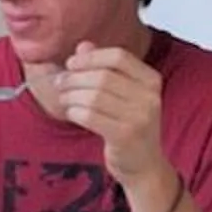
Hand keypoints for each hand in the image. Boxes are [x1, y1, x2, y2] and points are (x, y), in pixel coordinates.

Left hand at [50, 44, 169, 186]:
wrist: (144, 165)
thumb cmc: (130, 126)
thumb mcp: (123, 94)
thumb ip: (104, 68)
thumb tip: (83, 47)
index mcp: (151, 80)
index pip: (118, 56)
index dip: (90, 57)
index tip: (71, 63)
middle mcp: (149, 97)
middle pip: (102, 76)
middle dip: (74, 78)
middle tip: (60, 83)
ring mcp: (139, 118)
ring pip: (93, 96)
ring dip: (71, 95)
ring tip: (64, 99)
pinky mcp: (124, 136)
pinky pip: (89, 116)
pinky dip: (74, 112)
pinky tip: (72, 113)